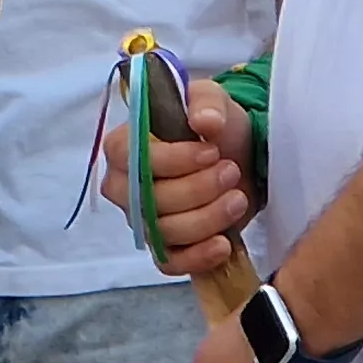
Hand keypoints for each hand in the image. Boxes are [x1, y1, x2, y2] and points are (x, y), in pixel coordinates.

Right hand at [103, 74, 255, 276]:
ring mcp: (143, 221)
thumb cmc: (214, 127)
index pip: (133, 160)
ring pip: (165, 232)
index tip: (211, 151)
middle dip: (198, 188)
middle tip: (231, 171)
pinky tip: (224, 242)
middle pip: (150, 200)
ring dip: (208, 216)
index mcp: (123, 148)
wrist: (240, 157)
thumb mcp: (212, 100)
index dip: (173, 160)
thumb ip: (207, 103)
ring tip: (238, 198)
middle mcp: (124, 188)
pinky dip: (198, 256)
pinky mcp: (165, 248)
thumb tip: (204, 121)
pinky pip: (170, 263)